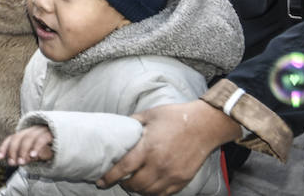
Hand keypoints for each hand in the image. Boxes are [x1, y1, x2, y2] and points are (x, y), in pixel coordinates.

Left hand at [0, 125, 53, 166]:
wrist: (67, 141)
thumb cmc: (49, 148)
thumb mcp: (36, 153)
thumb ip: (27, 156)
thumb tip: (19, 161)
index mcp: (26, 133)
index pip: (11, 138)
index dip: (4, 147)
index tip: (0, 157)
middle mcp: (31, 129)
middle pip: (18, 137)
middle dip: (13, 151)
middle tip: (13, 163)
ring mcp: (41, 130)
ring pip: (28, 138)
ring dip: (23, 151)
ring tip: (22, 162)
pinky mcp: (51, 133)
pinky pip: (41, 139)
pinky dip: (36, 147)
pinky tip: (33, 156)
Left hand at [98, 101, 240, 194]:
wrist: (203, 125)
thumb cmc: (174, 117)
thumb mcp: (148, 115)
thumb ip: (132, 123)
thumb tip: (118, 129)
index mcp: (148, 148)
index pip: (124, 169)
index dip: (110, 177)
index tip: (100, 182)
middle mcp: (159, 164)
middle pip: (135, 184)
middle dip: (124, 184)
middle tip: (119, 180)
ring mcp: (172, 174)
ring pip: (149, 192)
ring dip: (138, 190)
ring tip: (132, 184)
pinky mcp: (183, 180)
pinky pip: (164, 194)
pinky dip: (153, 193)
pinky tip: (148, 187)